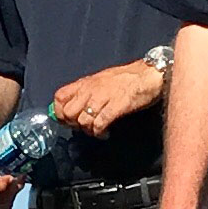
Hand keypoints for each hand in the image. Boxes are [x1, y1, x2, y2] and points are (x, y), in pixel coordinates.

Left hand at [49, 57, 165, 134]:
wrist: (149, 75)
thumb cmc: (127, 78)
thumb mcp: (100, 81)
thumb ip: (86, 92)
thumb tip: (72, 108)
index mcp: (86, 82)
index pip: (59, 97)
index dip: (59, 112)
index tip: (66, 121)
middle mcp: (91, 89)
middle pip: (68, 112)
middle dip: (73, 124)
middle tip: (84, 127)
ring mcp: (103, 97)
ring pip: (83, 120)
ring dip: (88, 130)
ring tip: (97, 131)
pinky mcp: (116, 106)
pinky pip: (99, 124)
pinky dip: (100, 133)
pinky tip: (105, 133)